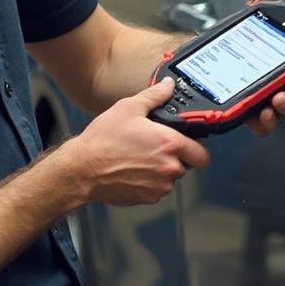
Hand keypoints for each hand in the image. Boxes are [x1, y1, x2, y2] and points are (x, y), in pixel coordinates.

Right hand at [68, 78, 209, 205]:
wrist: (82, 169)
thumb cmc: (103, 141)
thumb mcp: (128, 108)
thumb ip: (154, 96)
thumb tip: (168, 86)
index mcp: (170, 144)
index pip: (203, 154)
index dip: (198, 148)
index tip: (190, 144)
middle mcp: (169, 167)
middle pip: (187, 165)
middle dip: (177, 157)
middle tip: (158, 148)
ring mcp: (159, 186)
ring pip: (171, 178)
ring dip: (162, 170)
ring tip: (140, 158)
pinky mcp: (147, 199)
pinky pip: (157, 190)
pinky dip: (149, 182)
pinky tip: (132, 170)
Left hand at [246, 0, 284, 136]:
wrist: (253, 23)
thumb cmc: (284, 17)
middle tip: (282, 96)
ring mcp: (274, 94)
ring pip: (282, 114)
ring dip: (278, 115)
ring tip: (267, 107)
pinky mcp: (255, 101)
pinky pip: (260, 121)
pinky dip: (259, 123)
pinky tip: (254, 115)